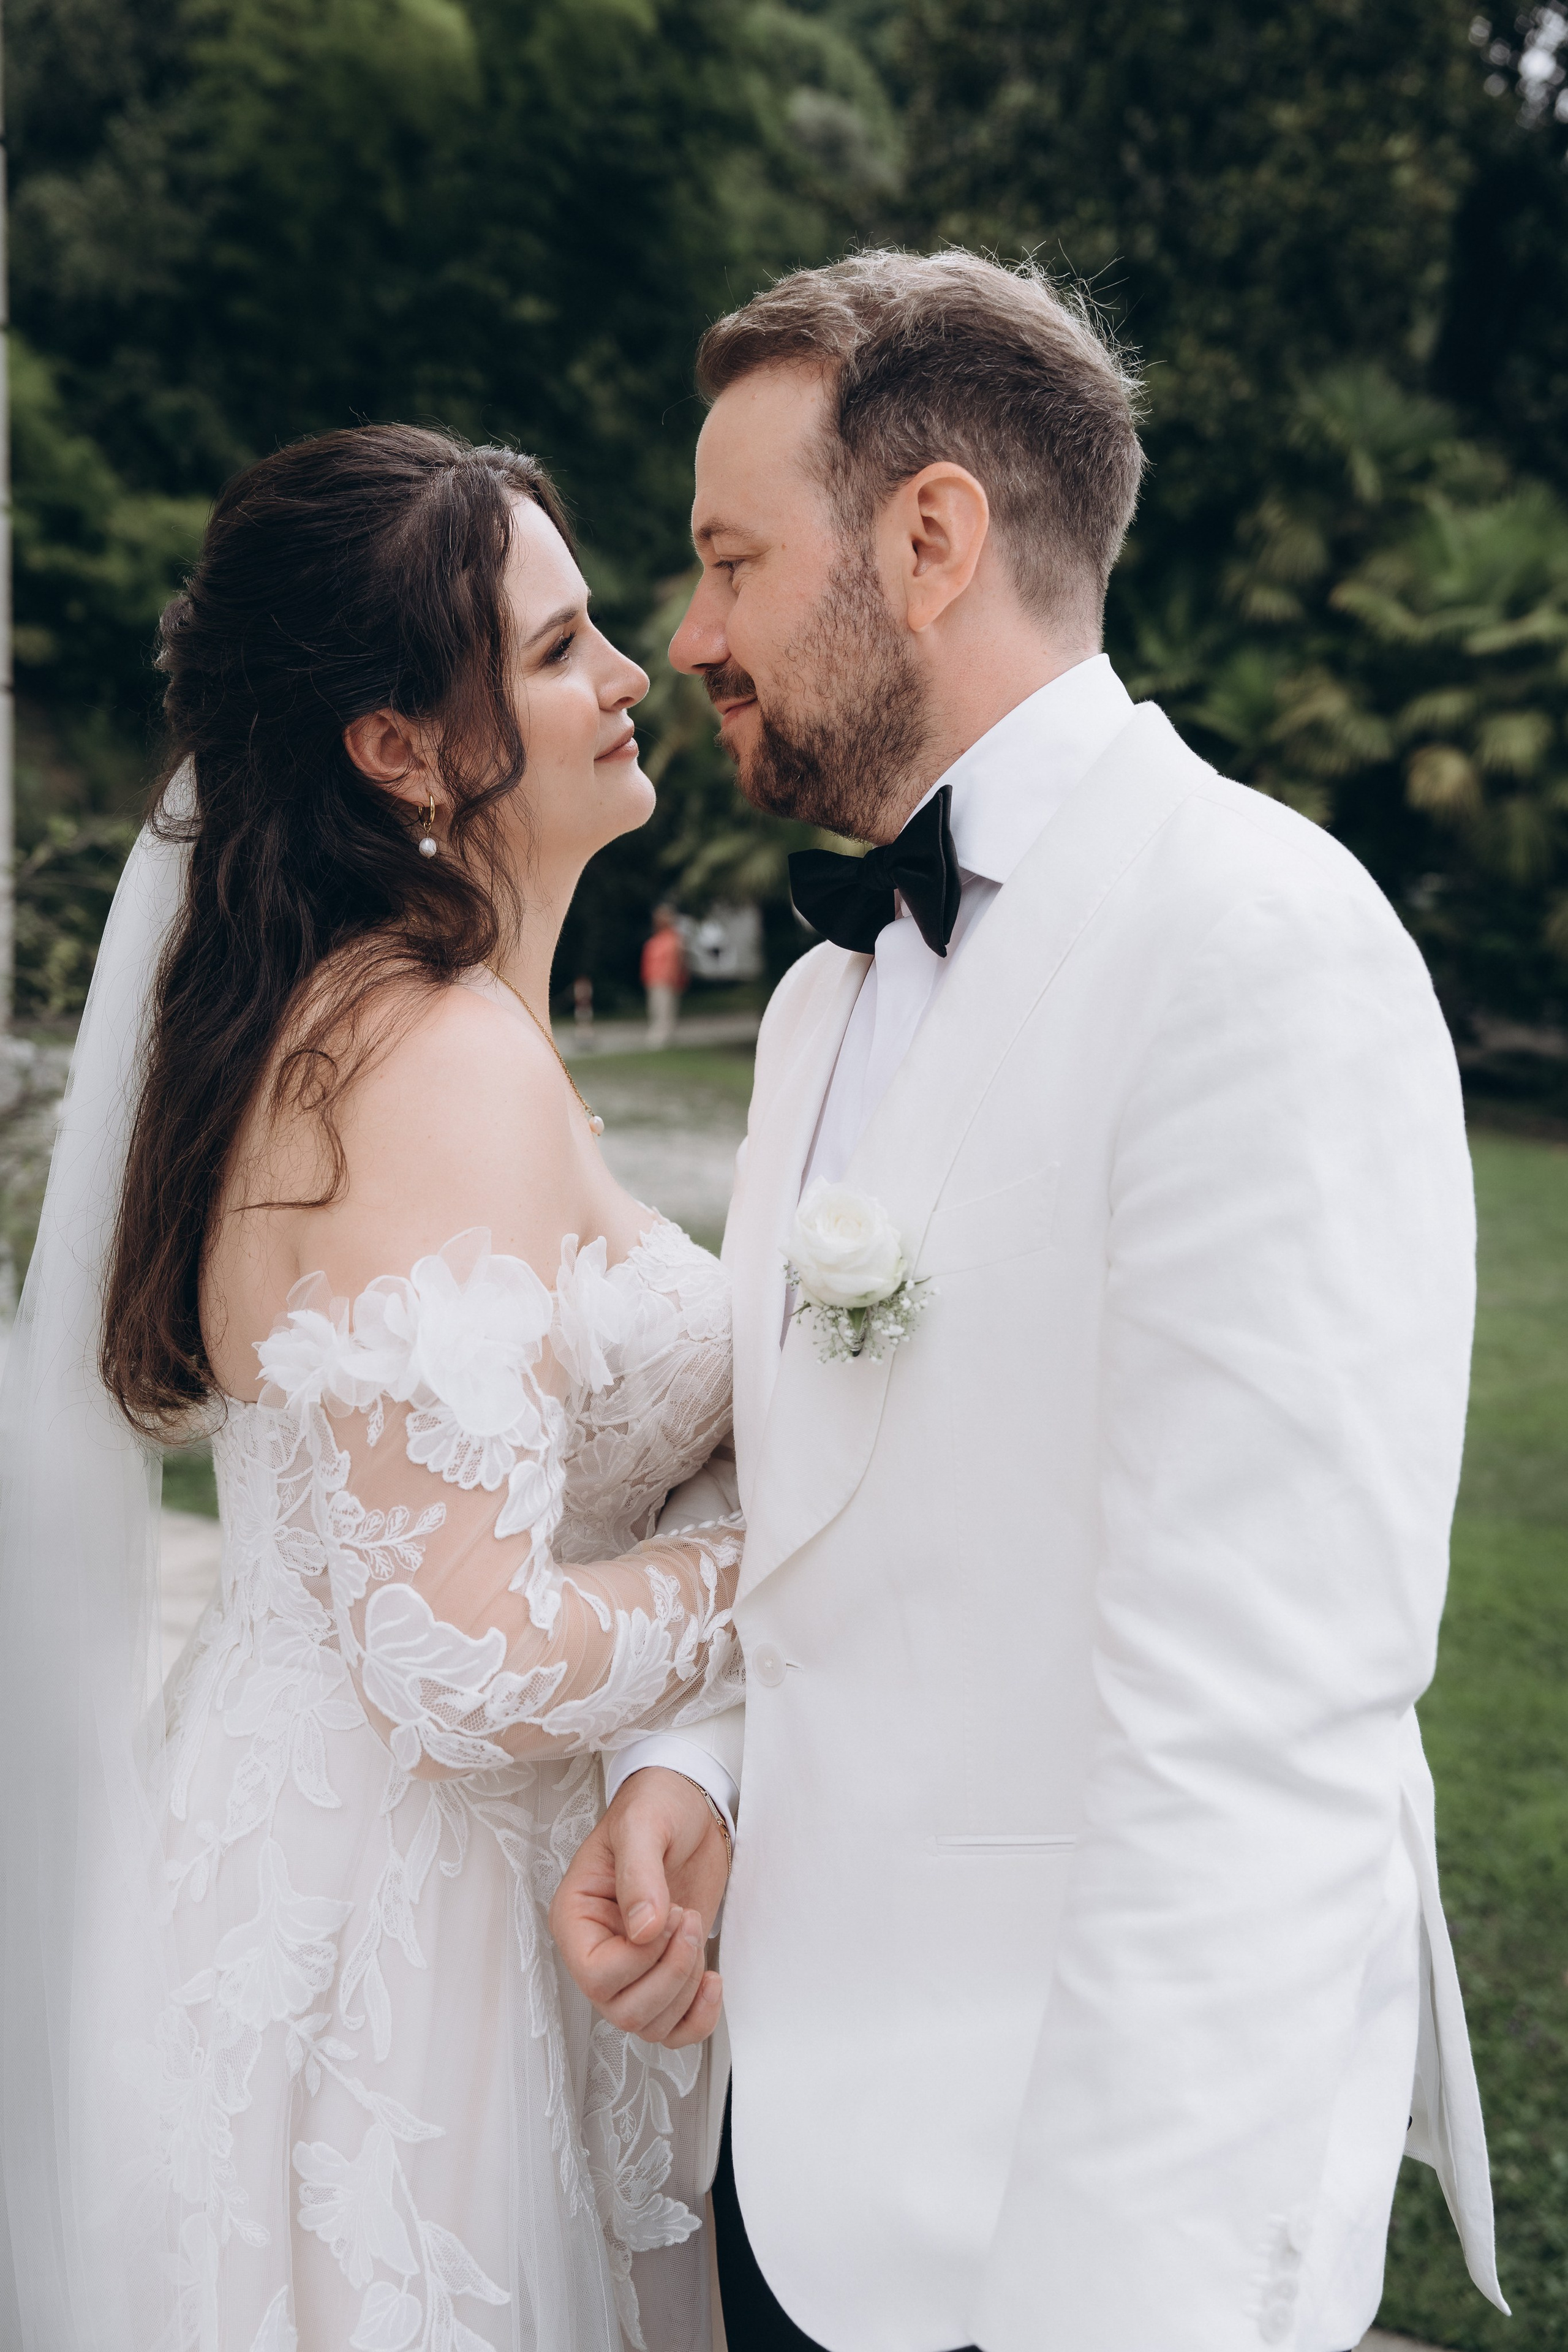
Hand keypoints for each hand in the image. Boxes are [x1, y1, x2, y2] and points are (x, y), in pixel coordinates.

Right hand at [549, 1767, 730, 2046]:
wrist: (691, 1806)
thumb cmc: (657, 1806)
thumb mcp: (643, 1824)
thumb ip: (639, 1873)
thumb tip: (642, 1931)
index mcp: (576, 1917)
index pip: (595, 1975)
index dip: (640, 1957)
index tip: (669, 1912)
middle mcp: (597, 1951)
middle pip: (623, 2010)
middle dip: (670, 1973)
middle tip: (687, 1917)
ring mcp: (630, 1968)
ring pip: (648, 2025)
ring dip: (685, 1989)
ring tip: (695, 1929)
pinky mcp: (663, 1975)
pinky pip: (673, 2030)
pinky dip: (699, 2018)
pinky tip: (711, 1980)